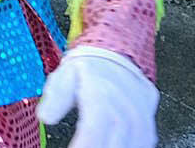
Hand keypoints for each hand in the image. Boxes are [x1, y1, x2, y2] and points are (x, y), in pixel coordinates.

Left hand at [38, 46, 157, 147]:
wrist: (118, 56)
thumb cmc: (90, 68)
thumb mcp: (66, 76)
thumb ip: (56, 98)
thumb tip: (46, 116)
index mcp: (102, 96)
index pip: (93, 132)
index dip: (83, 145)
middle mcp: (125, 108)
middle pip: (112, 144)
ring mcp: (141, 119)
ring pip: (131, 145)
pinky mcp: (148, 128)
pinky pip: (142, 144)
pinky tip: (113, 147)